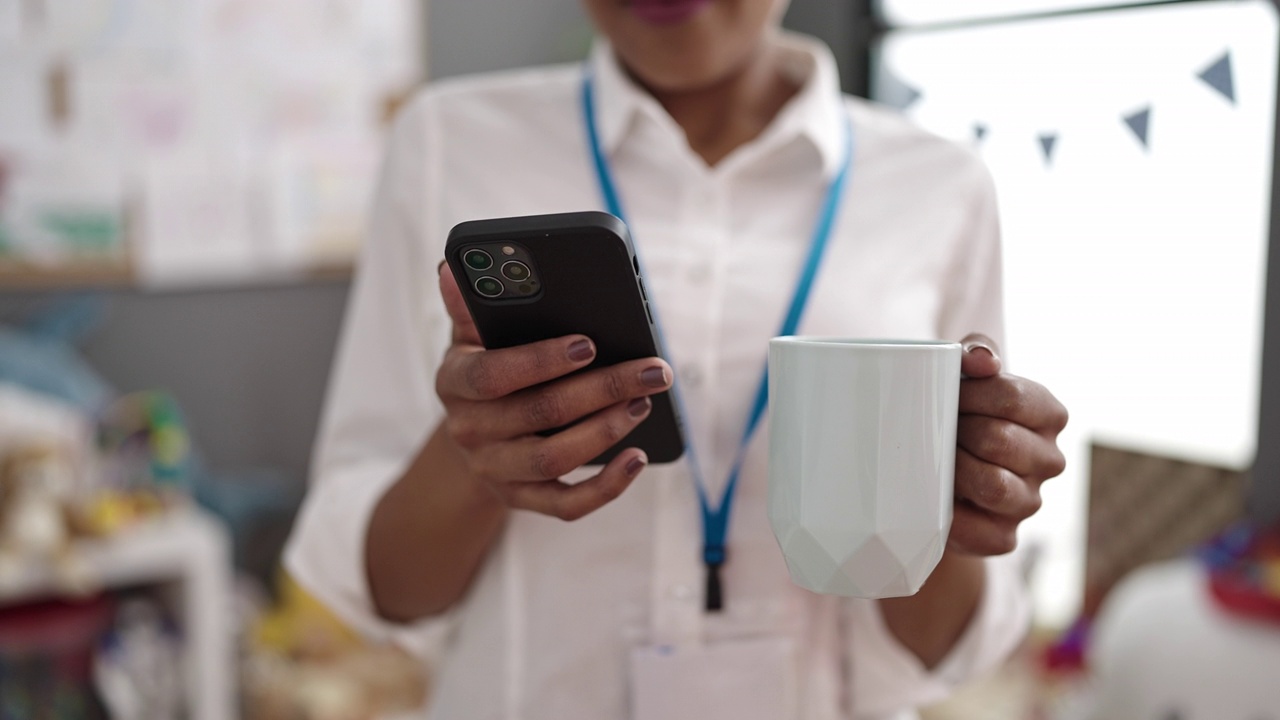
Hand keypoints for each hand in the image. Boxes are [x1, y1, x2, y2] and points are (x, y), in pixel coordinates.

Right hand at [434, 265, 672, 520]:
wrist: (472, 434)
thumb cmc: (485, 368)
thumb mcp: (471, 337)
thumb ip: (470, 306)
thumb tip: (450, 266)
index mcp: (454, 382)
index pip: (493, 373)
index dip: (540, 360)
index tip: (589, 343)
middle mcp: (469, 431)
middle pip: (539, 413)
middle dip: (602, 389)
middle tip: (651, 370)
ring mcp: (495, 469)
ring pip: (554, 459)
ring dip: (606, 431)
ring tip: (644, 402)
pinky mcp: (522, 499)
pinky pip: (566, 505)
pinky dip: (605, 487)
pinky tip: (637, 459)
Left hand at [950, 333, 1067, 554]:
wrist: (937, 472)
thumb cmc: (957, 414)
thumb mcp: (965, 374)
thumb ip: (975, 352)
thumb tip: (983, 360)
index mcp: (1049, 415)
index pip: (1014, 398)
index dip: (971, 396)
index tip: (947, 396)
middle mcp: (1050, 459)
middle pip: (1000, 440)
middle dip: (958, 432)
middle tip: (937, 430)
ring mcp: (1030, 501)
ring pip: (995, 485)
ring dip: (954, 470)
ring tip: (937, 461)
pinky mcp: (1005, 537)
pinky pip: (982, 531)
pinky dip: (952, 516)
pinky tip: (937, 500)